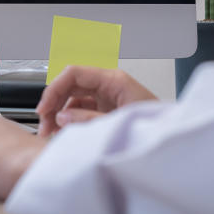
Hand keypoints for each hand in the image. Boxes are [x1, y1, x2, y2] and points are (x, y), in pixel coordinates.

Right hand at [36, 66, 157, 136]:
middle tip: (44, 125)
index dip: (54, 88)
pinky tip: (64, 132)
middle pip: (71, 85)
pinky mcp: (108, 110)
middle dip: (54, 104)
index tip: (43, 108)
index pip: (74, 73)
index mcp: (114, 80)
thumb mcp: (116, 122)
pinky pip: (82, 109)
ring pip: (74, 98)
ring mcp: (108, 97)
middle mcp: (110, 85)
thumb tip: (62, 117)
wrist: (170, 140)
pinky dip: (70, 120)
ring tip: (52, 133)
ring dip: (60, 113)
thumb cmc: (154, 126)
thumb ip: (87, 118)